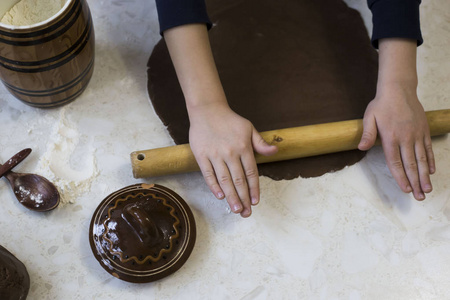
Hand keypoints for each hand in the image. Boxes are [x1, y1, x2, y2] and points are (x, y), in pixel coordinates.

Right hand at [189, 103, 277, 216]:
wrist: (207, 110)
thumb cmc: (230, 121)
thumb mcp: (249, 128)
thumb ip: (260, 143)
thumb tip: (275, 151)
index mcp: (244, 147)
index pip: (251, 173)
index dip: (254, 188)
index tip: (255, 202)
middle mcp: (230, 152)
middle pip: (238, 180)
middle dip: (243, 198)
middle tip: (246, 213)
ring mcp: (215, 154)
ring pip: (224, 180)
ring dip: (231, 196)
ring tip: (235, 209)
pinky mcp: (201, 155)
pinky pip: (208, 174)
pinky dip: (214, 186)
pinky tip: (220, 196)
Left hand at [358, 83, 434, 199]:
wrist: (399, 88)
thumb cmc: (381, 104)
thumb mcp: (369, 117)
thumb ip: (367, 134)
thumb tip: (361, 148)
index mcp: (391, 137)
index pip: (395, 162)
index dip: (400, 177)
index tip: (405, 190)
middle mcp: (405, 137)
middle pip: (411, 164)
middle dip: (415, 182)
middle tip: (420, 197)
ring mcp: (416, 134)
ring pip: (422, 159)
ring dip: (425, 175)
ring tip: (428, 189)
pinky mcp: (424, 130)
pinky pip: (428, 148)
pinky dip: (430, 161)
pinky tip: (431, 171)